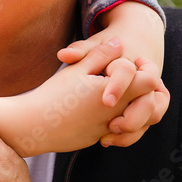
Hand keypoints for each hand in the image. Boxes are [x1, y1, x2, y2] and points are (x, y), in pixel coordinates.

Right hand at [0, 38, 155, 155]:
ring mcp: (108, 129)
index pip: (150, 81)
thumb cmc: (52, 95)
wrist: (32, 126)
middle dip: (142, 91)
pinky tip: (93, 109)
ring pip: (136, 120)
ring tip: (112, 95)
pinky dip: (112, 120)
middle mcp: (117, 114)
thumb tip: (118, 43)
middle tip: (127, 80)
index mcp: (116, 93)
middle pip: (150, 104)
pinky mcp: (96, 138)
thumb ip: (100, 55)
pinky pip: (116, 131)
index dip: (144, 69)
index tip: (131, 63)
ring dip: (130, 108)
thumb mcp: (76, 69)